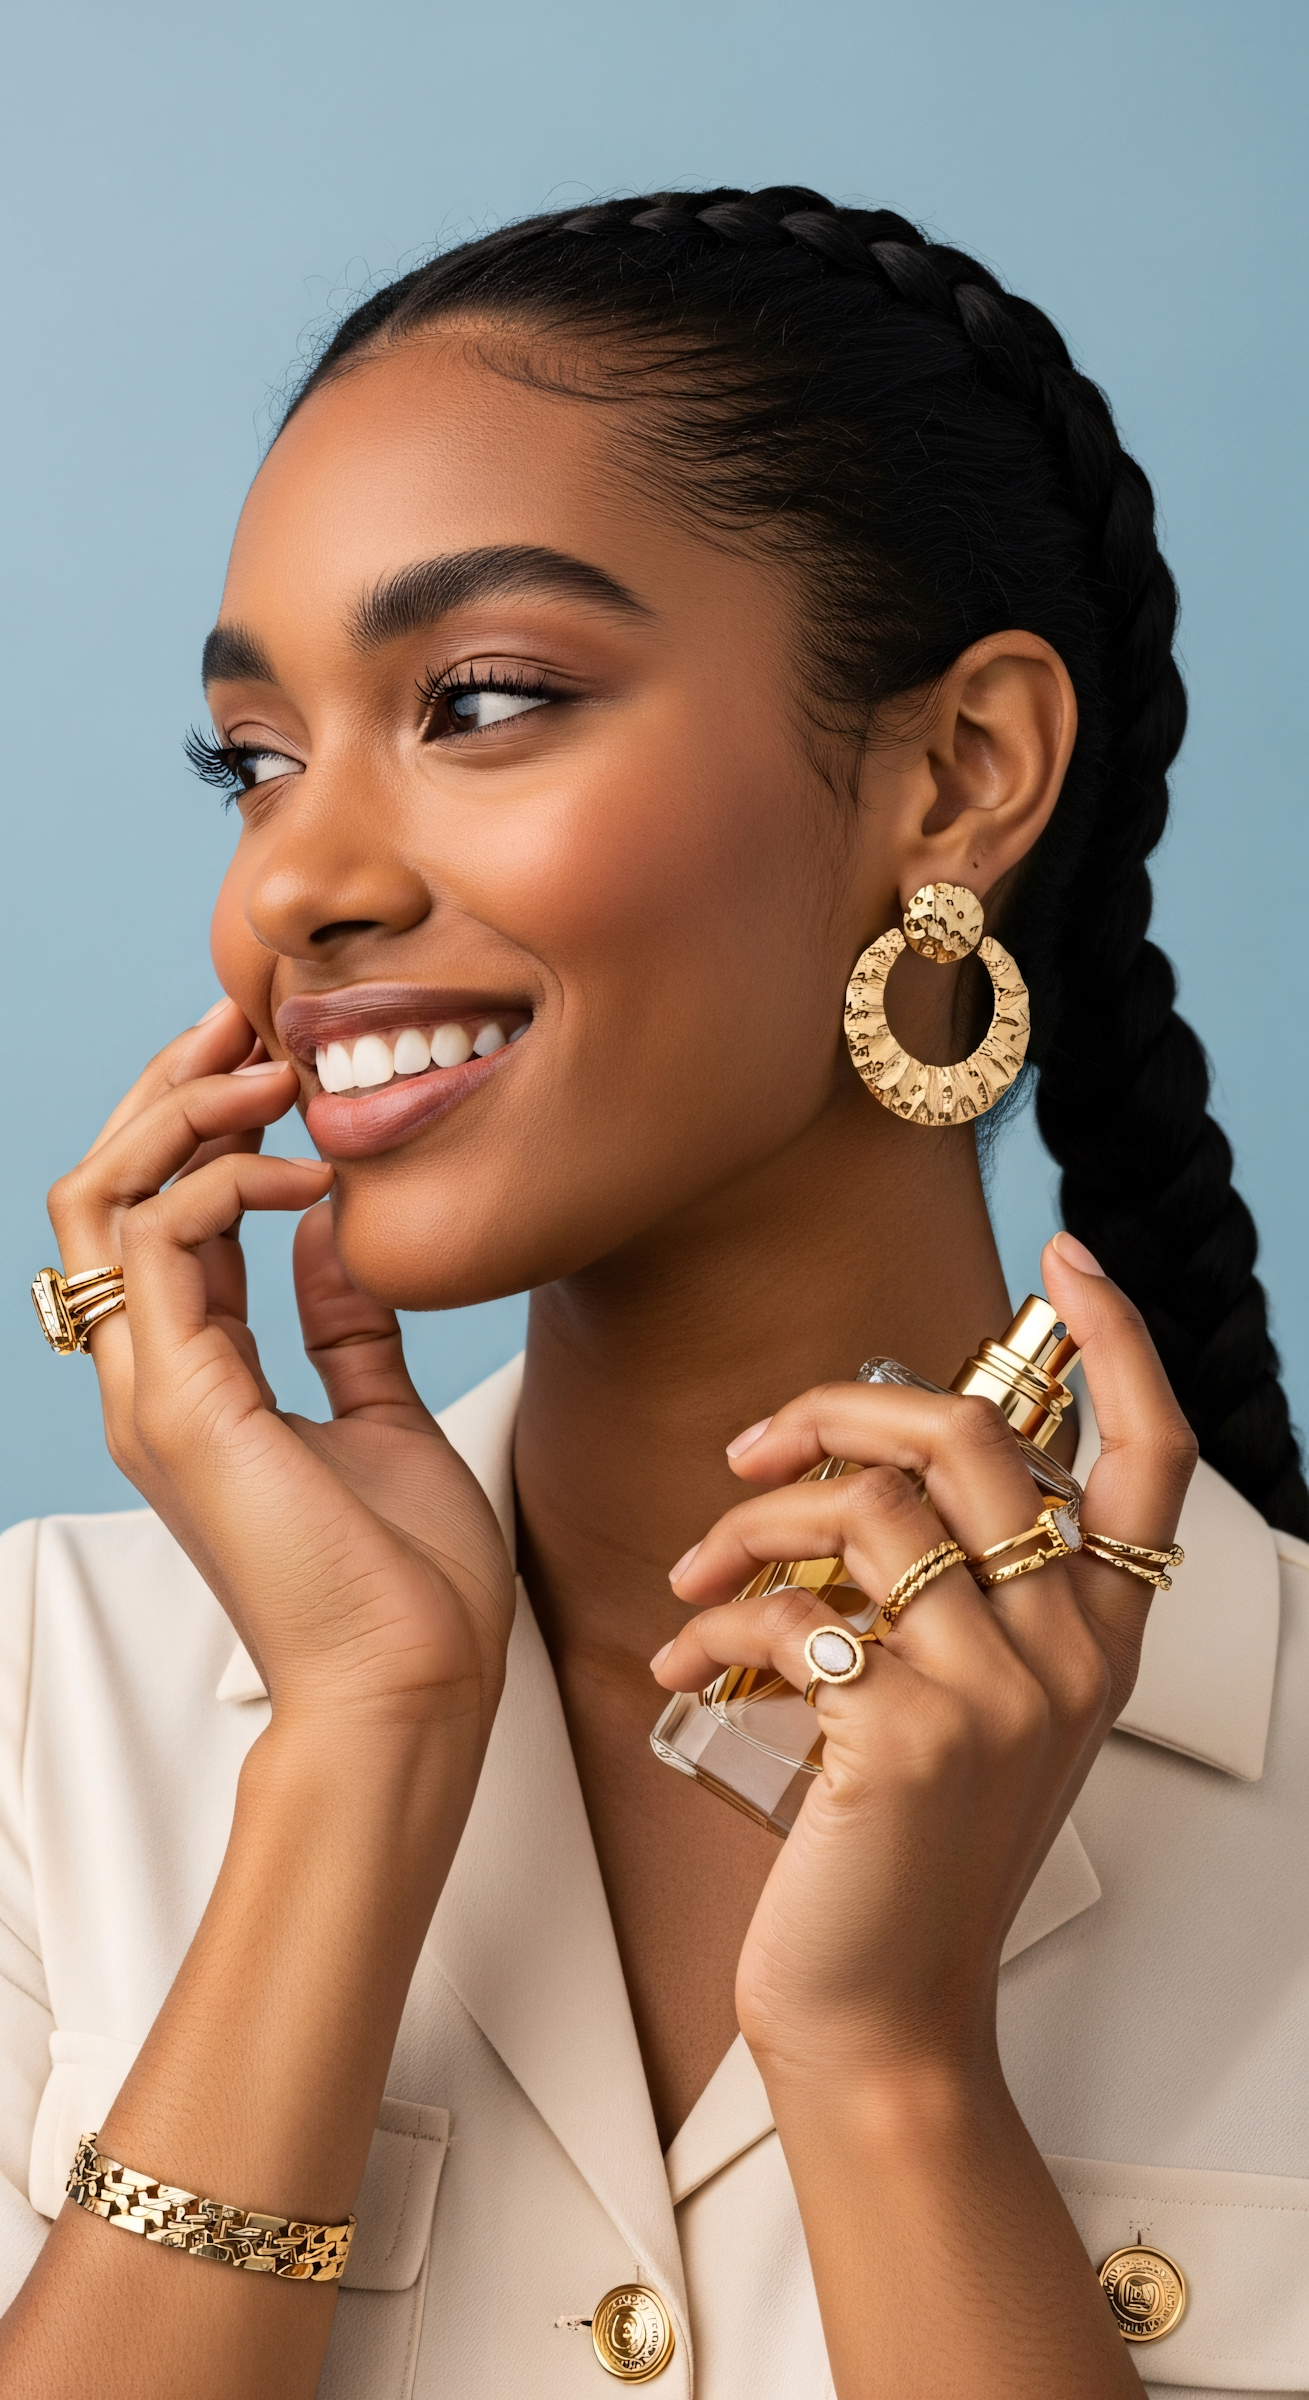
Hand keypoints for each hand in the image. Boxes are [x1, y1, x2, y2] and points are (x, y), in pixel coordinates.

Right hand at [46, 999, 514, 1743]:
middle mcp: (151, 1378)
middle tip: (247, 1011)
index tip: (274, 1052)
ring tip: (275, 1067)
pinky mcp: (181, 1403)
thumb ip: (347, 1331)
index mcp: (192, 1381)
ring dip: (186, 1111)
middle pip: (106, 1188)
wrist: (411, 1690)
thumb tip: (341, 1240)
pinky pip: (160, 1242)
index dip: (201, 1122)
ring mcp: (152, 1392)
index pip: (157, 1216)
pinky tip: (311, 1173)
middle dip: (170, 1086)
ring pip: (105, 1198)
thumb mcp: (382, 1416)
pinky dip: (227, 1181)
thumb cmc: (406, 1582)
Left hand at [651, 1238, 1196, 2086]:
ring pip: (870, 1507)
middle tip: (758, 1448)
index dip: (1119, 1338)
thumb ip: (965, 1590)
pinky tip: (688, 1652)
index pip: (1154, 1454)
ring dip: (754, 1517)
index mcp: (1102, 1634)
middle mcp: (1072, 1652)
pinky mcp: (907, 1734)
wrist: (880, 2011)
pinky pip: (800, 1604)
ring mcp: (1000, 1692)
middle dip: (839, 1413)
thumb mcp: (974, 1704)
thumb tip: (877, 1463)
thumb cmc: (908, 1850)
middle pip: (974, 1438)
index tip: (1065, 1257)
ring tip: (697, 1572)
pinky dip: (721, 1612)